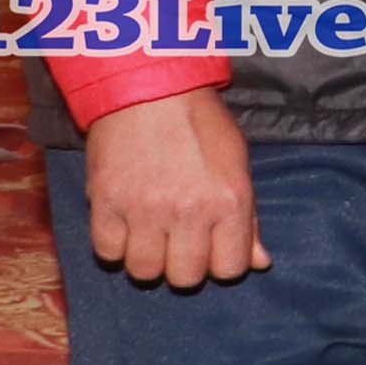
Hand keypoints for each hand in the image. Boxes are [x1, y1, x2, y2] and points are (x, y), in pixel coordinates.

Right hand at [80, 86, 263, 288]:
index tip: (210, 248)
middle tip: (177, 242)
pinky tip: (123, 225)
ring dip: (146, 258)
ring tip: (148, 234)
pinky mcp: (105, 202)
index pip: (230, 269)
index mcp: (229, 201)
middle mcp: (189, 211)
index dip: (220, 263)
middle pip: (186, 278)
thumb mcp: (236, 165)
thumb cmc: (199, 123)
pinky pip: (106, 251)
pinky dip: (113, 245)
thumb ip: (248, 219)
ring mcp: (144, 209)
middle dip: (182, 266)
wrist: (147, 87)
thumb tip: (260, 263)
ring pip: (144, 271)